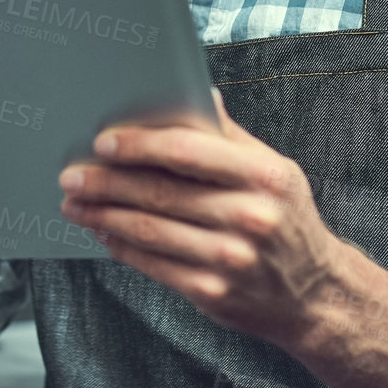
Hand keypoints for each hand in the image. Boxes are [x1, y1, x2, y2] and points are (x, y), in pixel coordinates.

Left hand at [57, 88, 342, 346]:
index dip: (140, 145)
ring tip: (73, 204)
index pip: (187, 151)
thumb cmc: (287, 220)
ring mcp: (230, 259)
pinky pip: (153, 265)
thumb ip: (230, 136)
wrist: (317, 295)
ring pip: (148, 231)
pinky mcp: (213, 292)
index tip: (103, 141)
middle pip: (159, 193)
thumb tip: (198, 92)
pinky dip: (121, 247)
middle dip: (106, 182)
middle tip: (70, 174)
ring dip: (102, 215)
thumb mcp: (274, 172)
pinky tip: (102, 232)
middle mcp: (249, 217)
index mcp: (262, 177)